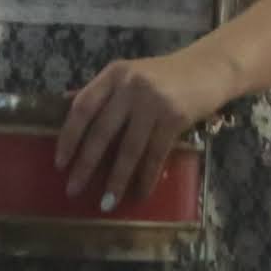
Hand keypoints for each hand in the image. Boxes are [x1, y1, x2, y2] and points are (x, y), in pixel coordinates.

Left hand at [57, 44, 235, 212]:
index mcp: (114, 74)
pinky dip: (147, 177)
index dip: (69, 137)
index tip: (60, 163)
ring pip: (129, 148)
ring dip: (116, 179)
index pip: (82, 107)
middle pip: (101, 131)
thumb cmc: (166, 75)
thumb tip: (66, 106)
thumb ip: (103, 91)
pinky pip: (155, 154)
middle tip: (73, 190)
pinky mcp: (175, 117)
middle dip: (85, 165)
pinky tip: (140, 194)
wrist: (210, 68)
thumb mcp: (130, 75)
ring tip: (106, 203)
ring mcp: (153, 101)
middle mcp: (130, 85)